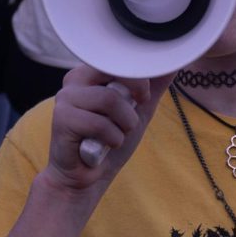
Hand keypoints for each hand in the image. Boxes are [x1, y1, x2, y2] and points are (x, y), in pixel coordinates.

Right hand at [43, 65, 172, 193]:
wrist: (87, 177)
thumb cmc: (110, 140)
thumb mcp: (139, 110)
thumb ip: (154, 86)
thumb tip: (174, 62)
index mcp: (91, 72)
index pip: (120, 59)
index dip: (139, 80)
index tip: (141, 98)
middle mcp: (74, 79)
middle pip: (115, 73)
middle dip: (132, 102)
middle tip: (129, 121)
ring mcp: (66, 98)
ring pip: (109, 99)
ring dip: (124, 124)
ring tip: (117, 135)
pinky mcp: (61, 119)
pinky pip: (100, 124)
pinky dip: (113, 139)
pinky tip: (103, 146)